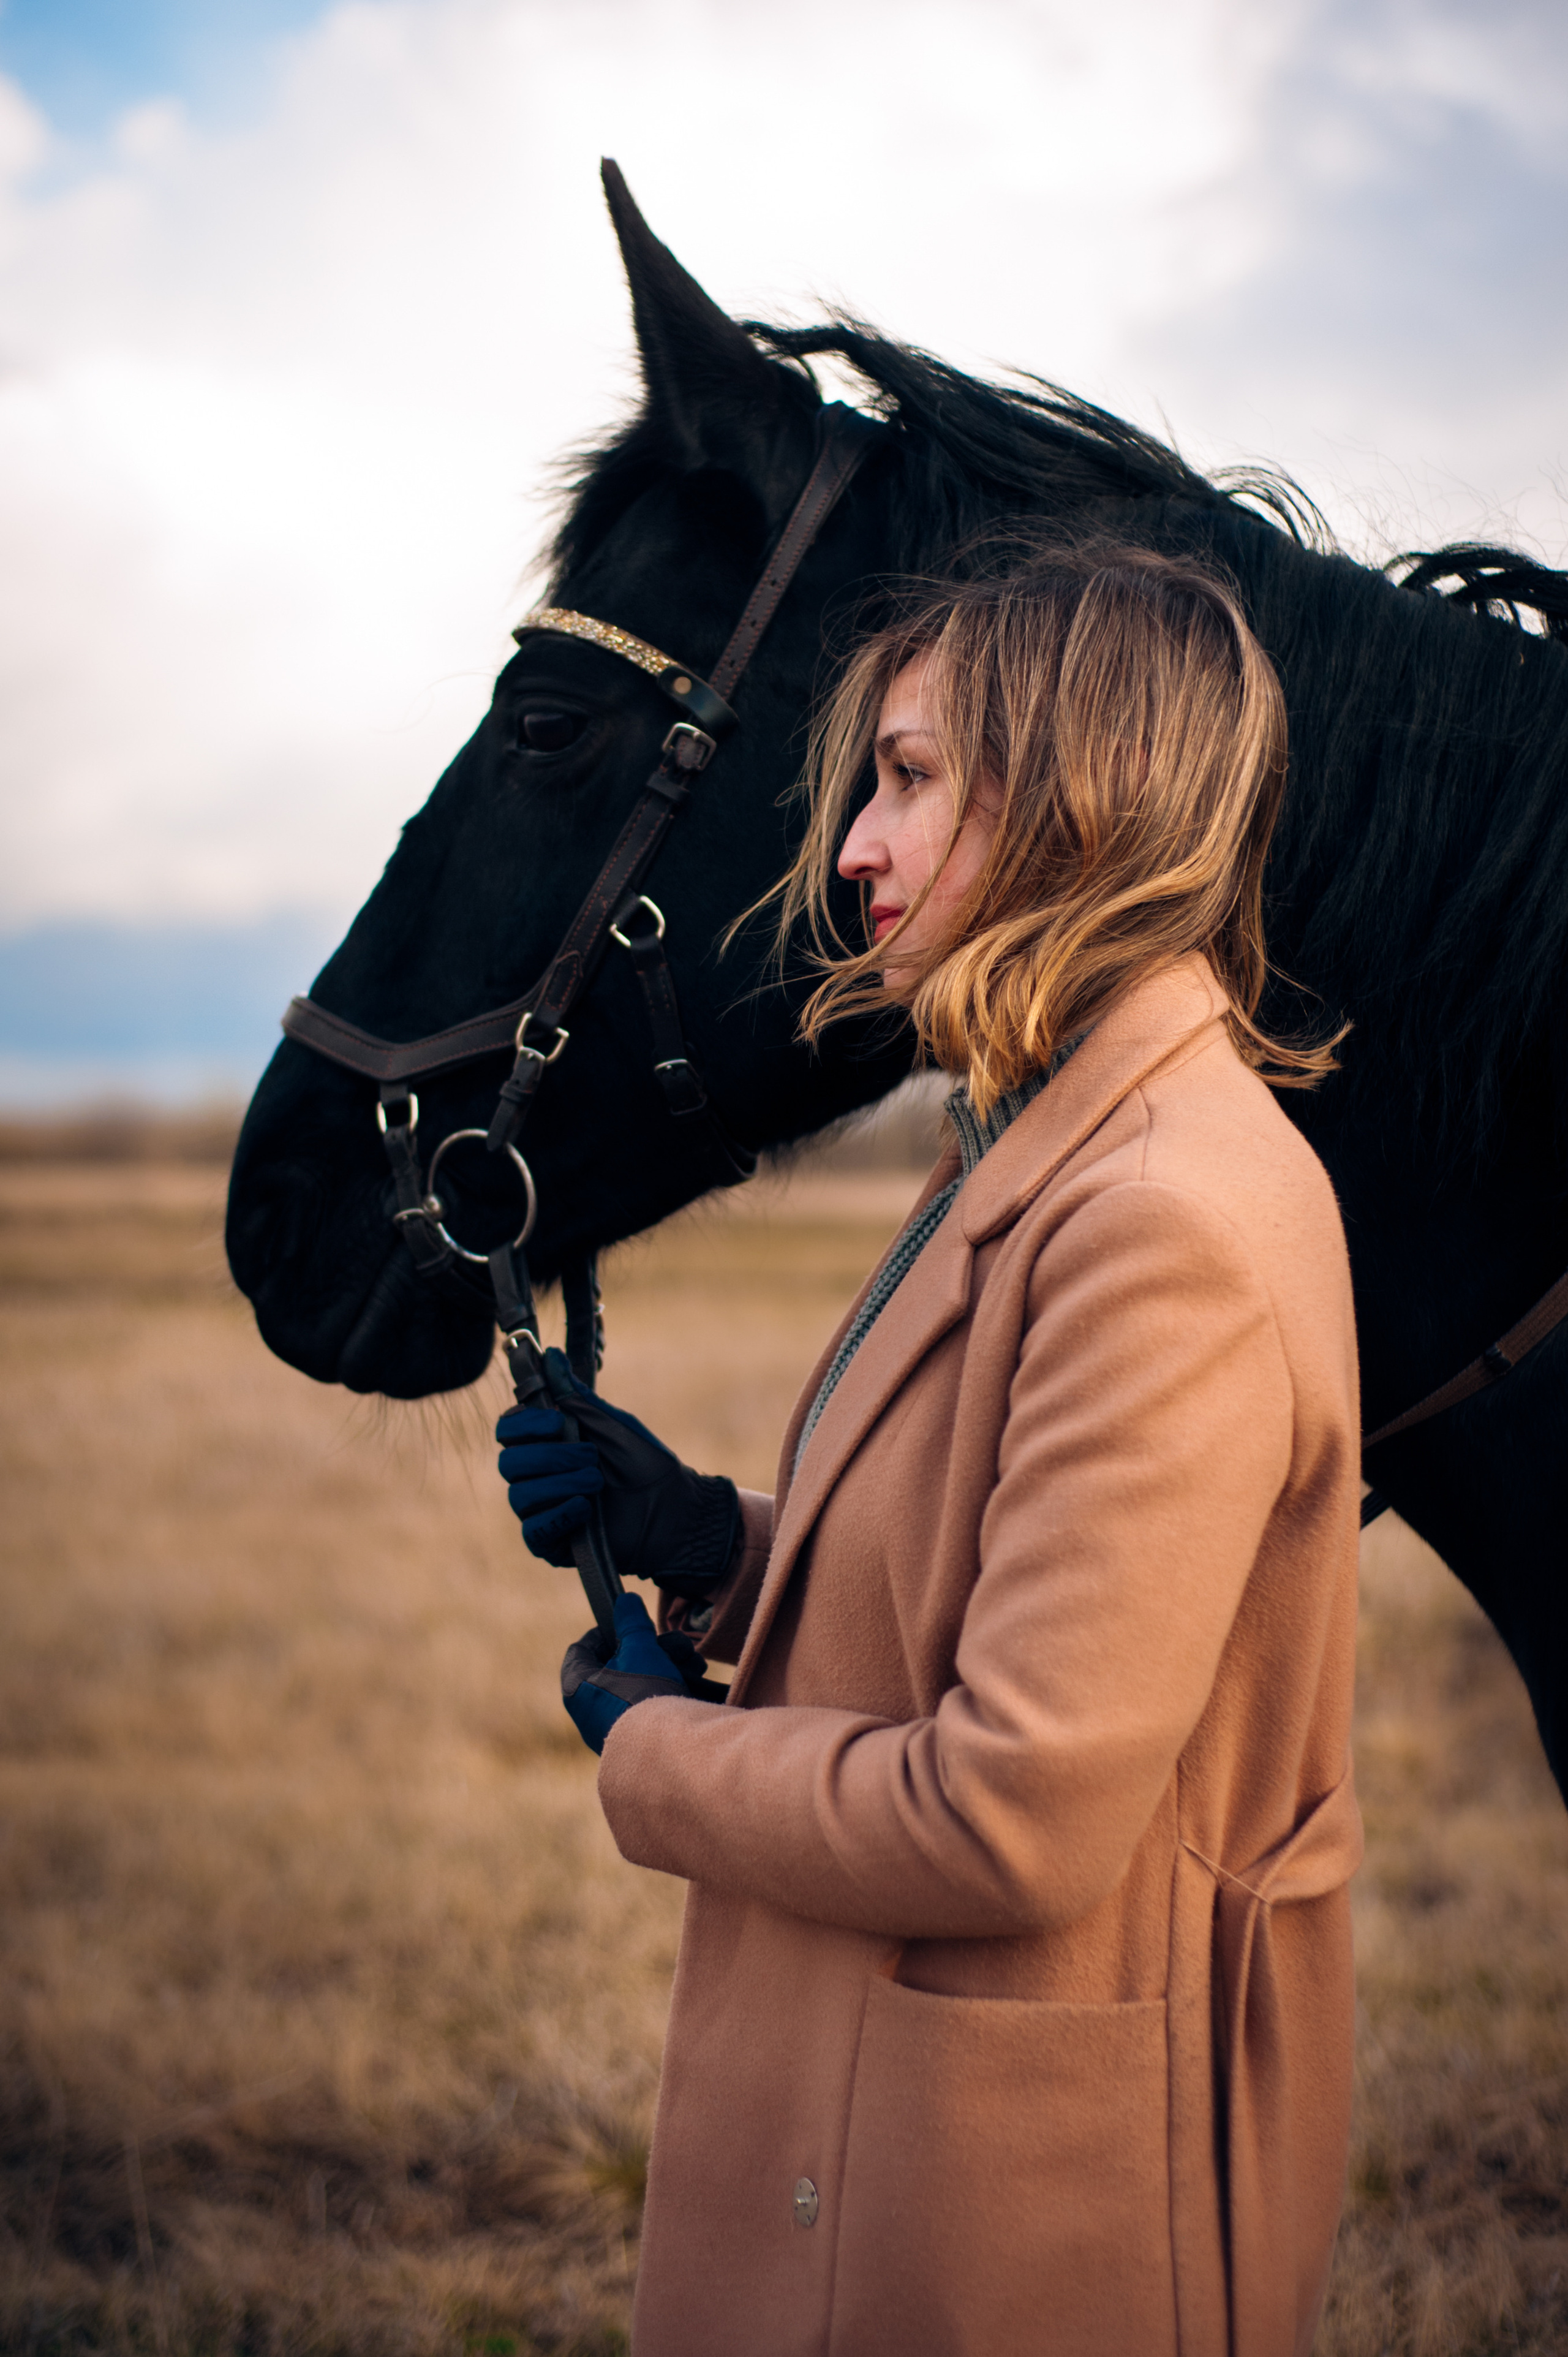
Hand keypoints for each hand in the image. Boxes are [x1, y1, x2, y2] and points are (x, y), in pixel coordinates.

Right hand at [496, 1348, 738, 1596]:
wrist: (675, 1511)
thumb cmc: (645, 1464)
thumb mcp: (612, 1425)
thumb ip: (576, 1397)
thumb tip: (549, 1355)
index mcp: (547, 1443)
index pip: (508, 1429)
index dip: (524, 1424)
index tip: (557, 1422)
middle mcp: (538, 1476)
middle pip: (509, 1463)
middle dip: (550, 1457)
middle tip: (591, 1457)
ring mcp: (543, 1511)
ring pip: (520, 1497)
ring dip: (560, 1485)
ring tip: (597, 1483)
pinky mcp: (553, 1543)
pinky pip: (533, 1531)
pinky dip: (558, 1516)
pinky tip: (585, 1510)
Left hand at [562, 1592, 711, 1754]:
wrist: (669, 1753)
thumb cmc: (645, 1696)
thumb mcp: (640, 1649)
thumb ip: (631, 1623)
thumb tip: (625, 1601)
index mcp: (578, 1687)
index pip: (581, 1649)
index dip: (606, 1630)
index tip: (630, 1623)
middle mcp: (591, 1711)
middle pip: (620, 1665)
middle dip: (654, 1649)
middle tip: (677, 1645)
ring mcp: (614, 1728)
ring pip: (641, 1683)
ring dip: (670, 1666)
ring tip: (694, 1663)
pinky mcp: (638, 1739)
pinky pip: (651, 1706)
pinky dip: (671, 1690)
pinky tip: (698, 1681)